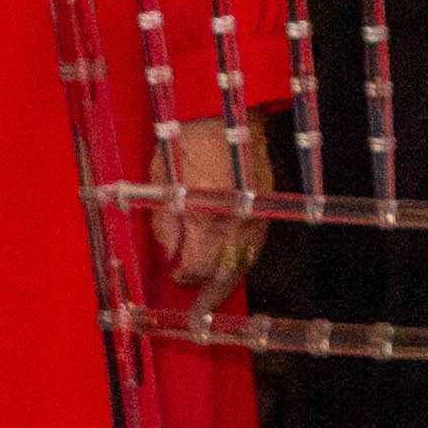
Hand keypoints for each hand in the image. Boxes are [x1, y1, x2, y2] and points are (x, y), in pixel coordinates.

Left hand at [161, 118, 262, 294]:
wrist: (233, 111)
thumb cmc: (189, 139)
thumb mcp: (162, 176)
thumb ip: (164, 220)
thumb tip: (170, 253)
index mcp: (208, 215)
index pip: (199, 267)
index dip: (186, 277)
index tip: (175, 276)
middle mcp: (237, 222)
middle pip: (226, 274)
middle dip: (210, 295)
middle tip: (199, 316)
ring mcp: (256, 216)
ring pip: (243, 262)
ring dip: (227, 281)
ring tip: (213, 297)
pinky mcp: (266, 207)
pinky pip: (254, 245)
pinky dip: (241, 260)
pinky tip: (231, 265)